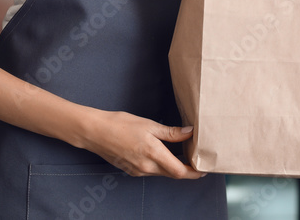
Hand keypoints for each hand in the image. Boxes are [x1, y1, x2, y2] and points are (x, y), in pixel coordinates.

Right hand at [82, 110, 203, 178]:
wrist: (95, 132)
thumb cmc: (121, 124)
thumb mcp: (149, 125)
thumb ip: (171, 132)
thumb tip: (190, 132)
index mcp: (153, 154)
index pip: (179, 171)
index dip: (194, 173)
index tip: (204, 169)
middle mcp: (146, 167)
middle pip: (172, 174)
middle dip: (187, 171)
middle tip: (197, 162)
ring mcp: (138, 171)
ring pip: (162, 173)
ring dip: (174, 168)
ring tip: (184, 156)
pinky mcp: (131, 170)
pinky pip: (151, 171)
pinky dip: (161, 166)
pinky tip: (164, 155)